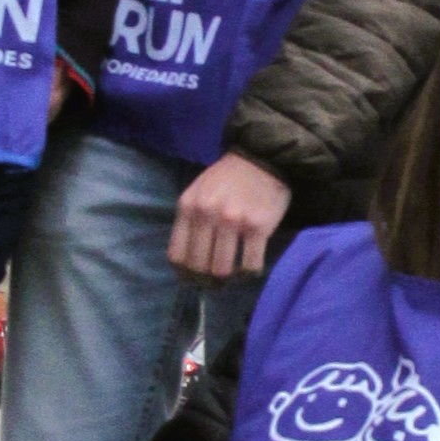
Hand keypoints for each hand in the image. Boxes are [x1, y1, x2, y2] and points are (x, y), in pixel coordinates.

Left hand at [166, 150, 290, 285]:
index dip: (184, 274)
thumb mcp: (198, 193)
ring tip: (233, 275)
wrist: (262, 159)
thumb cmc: (227, 179)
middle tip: (216, 282)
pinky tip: (250, 267)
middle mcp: (207, 214)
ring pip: (222, 270)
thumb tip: (186, 263)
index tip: (193, 278)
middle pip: (199, 266)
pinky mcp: (258, 227)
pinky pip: (250, 265)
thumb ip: (189, 222)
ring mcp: (233, 221)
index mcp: (188, 207)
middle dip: (206, 280)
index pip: (177, 255)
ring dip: (228, 279)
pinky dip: (249, 273)